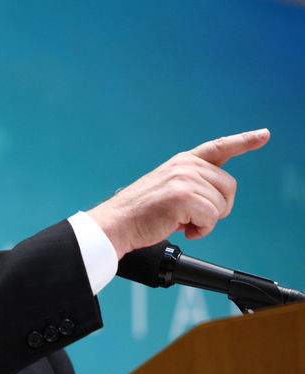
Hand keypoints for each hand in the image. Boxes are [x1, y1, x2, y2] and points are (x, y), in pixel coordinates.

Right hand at [87, 129, 269, 258]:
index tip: (264, 135)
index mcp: (182, 161)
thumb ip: (194, 184)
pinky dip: (201, 230)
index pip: (219, 147)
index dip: (244, 141)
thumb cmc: (141, 212)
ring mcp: (185, 179)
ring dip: (205, 221)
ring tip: (181, 221)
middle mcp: (185, 166)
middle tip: (192, 216)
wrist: (117, 223)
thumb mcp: (168, 188)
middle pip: (228, 187)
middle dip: (217, 208)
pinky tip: (182, 228)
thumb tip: (218, 201)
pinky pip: (211, 219)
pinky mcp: (184, 197)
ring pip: (221, 206)